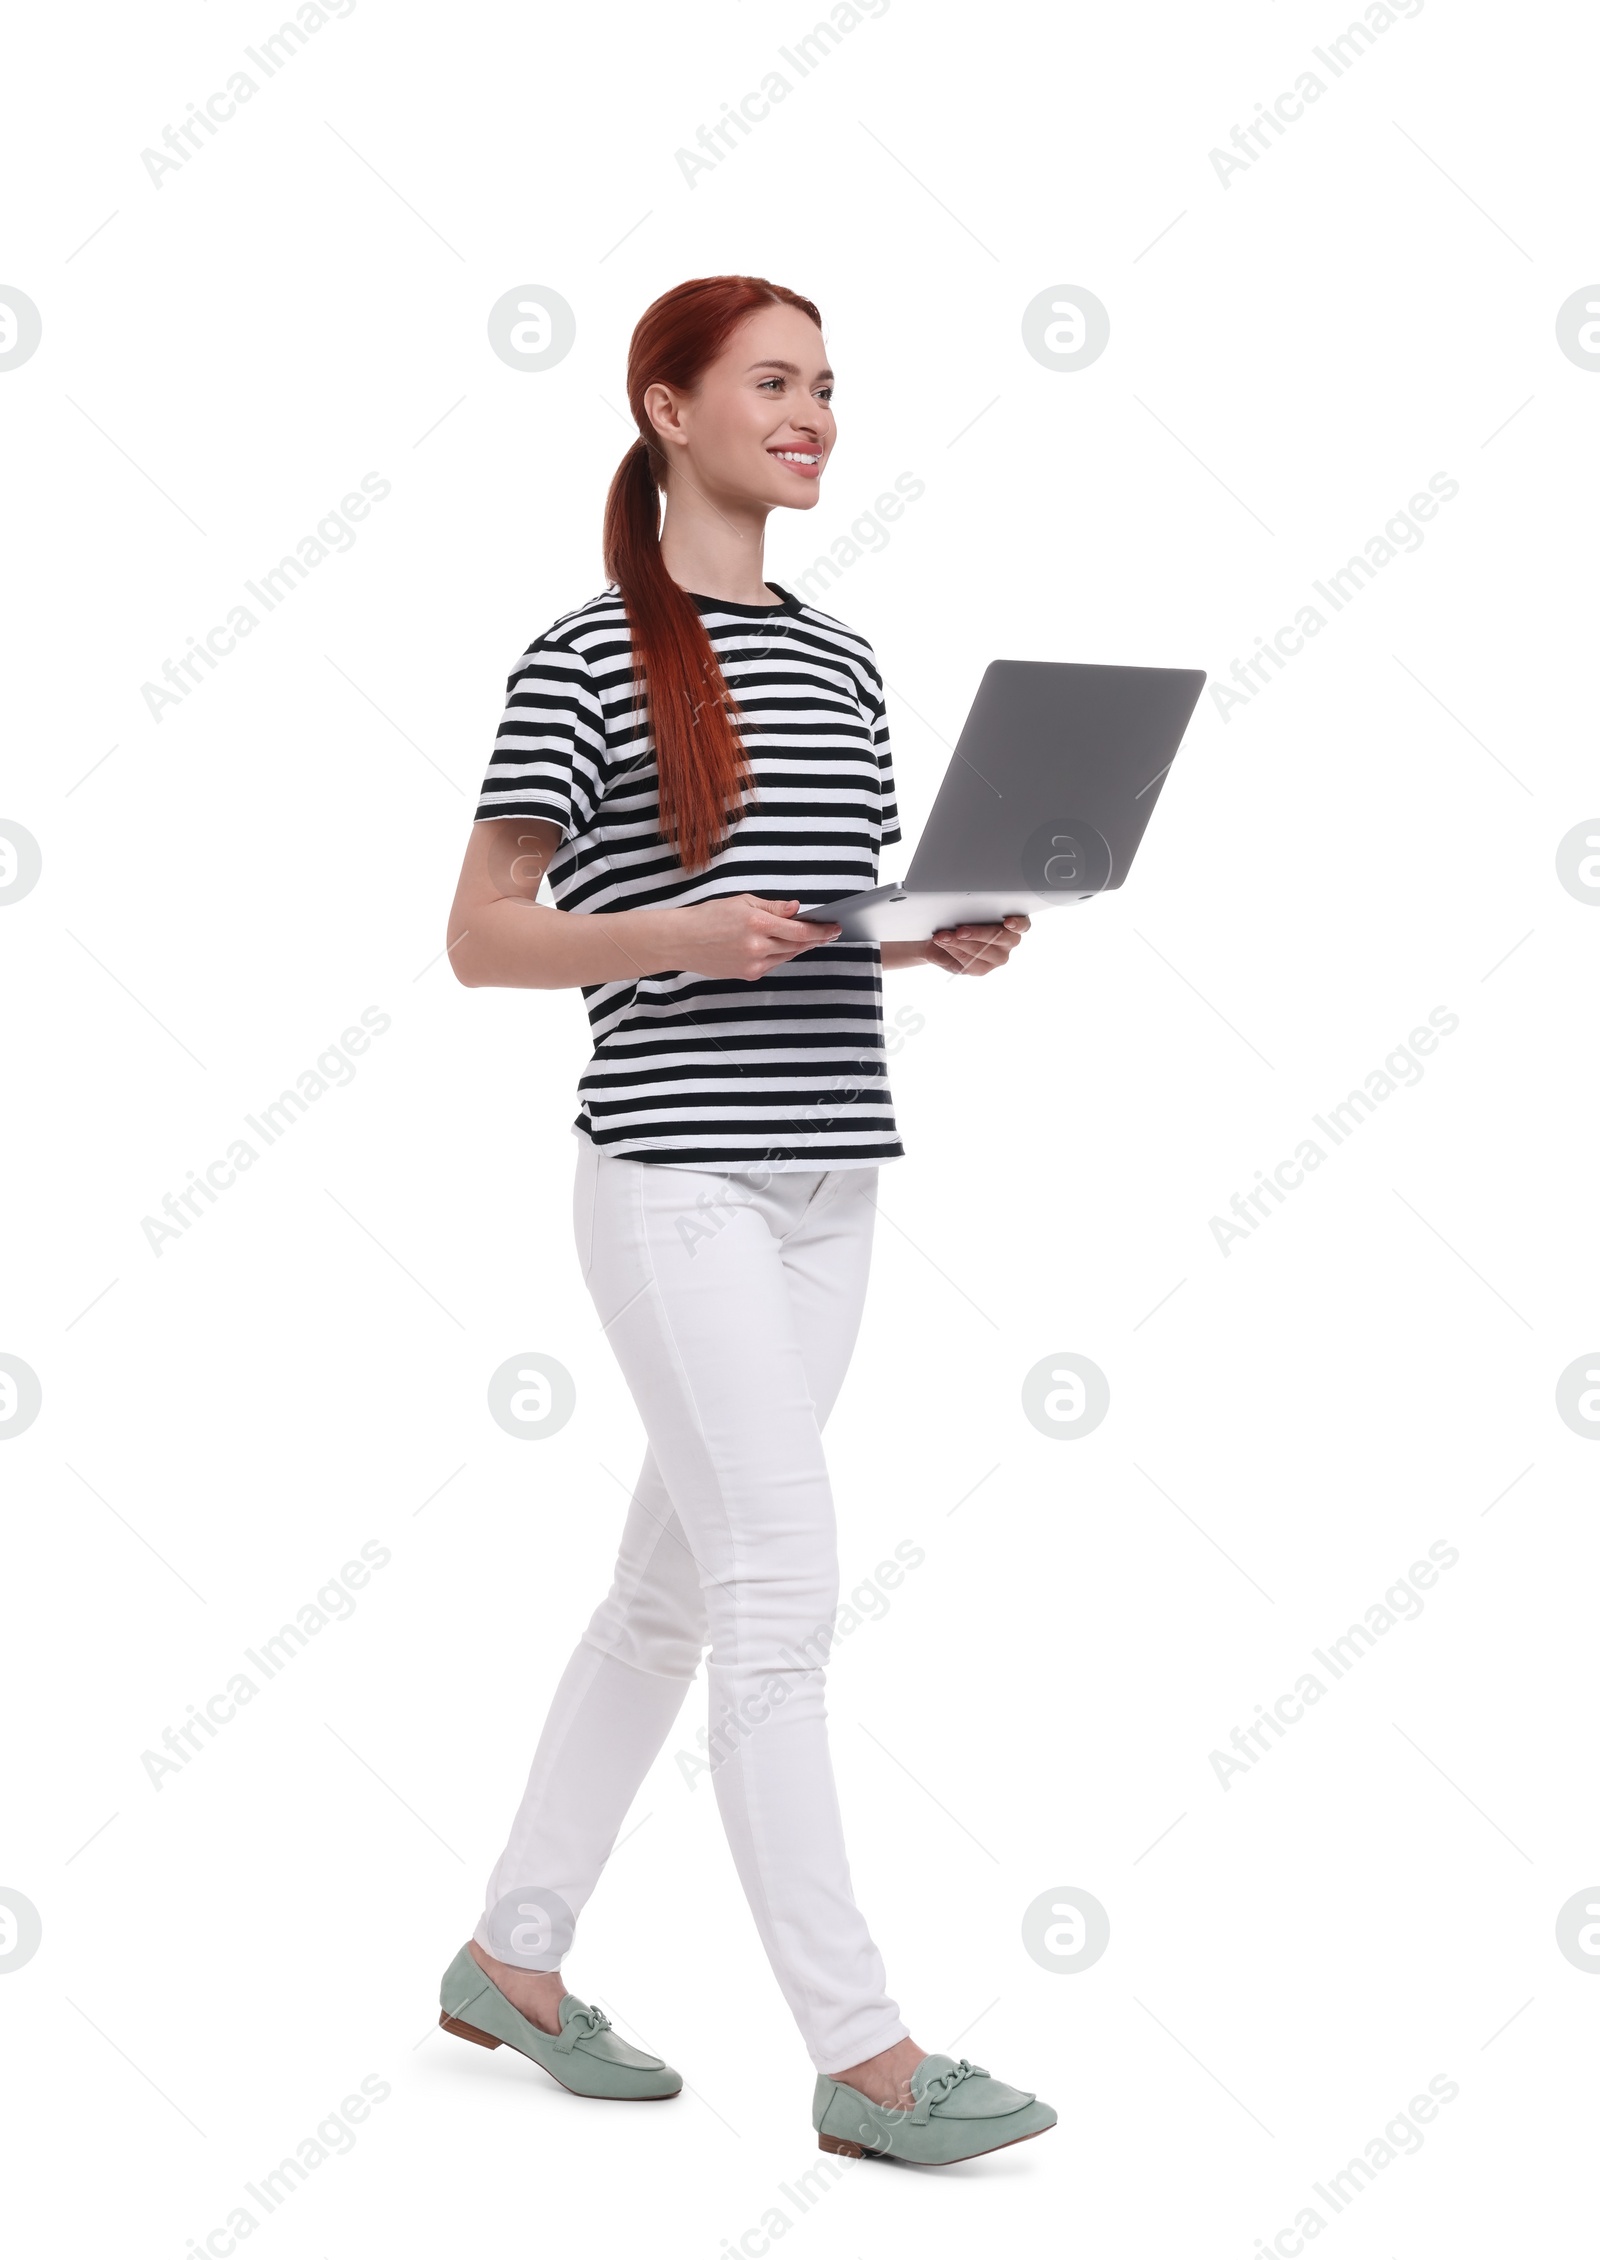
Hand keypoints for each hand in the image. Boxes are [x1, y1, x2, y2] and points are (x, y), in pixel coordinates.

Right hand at [664, 894, 840, 981]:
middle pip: (798, 945)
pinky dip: (782, 954)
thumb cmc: (709, 917)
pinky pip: (773, 964)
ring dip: (801, 947)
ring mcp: (753, 964)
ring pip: (787, 956)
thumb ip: (773, 907)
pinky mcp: (748, 975)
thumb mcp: (743, 902)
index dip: (821, 930)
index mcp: (757, 923)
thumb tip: (797, 908)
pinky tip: (785, 947)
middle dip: (817, 939)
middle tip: (830, 932)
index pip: (800, 930)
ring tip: (812, 938)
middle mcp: (758, 946)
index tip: (834, 927)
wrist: (683, 940)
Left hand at [926, 913, 1029, 974]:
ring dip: (959, 943)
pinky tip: (943, 943)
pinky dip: (953, 950)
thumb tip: (962, 911)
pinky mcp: (983, 969)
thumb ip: (969, 910)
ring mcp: (998, 957)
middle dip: (978, 933)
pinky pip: (969, 962)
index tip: (1008, 922)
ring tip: (943, 936)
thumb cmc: (960, 918)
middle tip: (960, 930)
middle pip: (1000, 938)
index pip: (1023, 924)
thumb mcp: (965, 910)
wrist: (943, 936)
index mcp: (1013, 923)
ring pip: (981, 951)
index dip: (1017, 924)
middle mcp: (1009, 941)